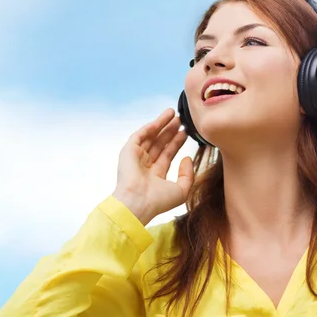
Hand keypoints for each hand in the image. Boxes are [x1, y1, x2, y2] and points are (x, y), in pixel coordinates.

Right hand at [112, 108, 193, 224]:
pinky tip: (163, 118)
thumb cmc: (158, 201)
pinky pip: (141, 134)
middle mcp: (144, 166)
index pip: (167, 154)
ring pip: (151, 136)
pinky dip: (152, 125)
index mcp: (155, 176)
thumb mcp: (181, 190)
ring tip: (174, 113)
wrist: (137, 203)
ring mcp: (136, 158)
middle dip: (170, 131)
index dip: (176, 142)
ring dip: (162, 124)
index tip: (186, 132)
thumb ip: (188, 175)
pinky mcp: (128, 151)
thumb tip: (187, 157)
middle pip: (160, 143)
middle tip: (181, 120)